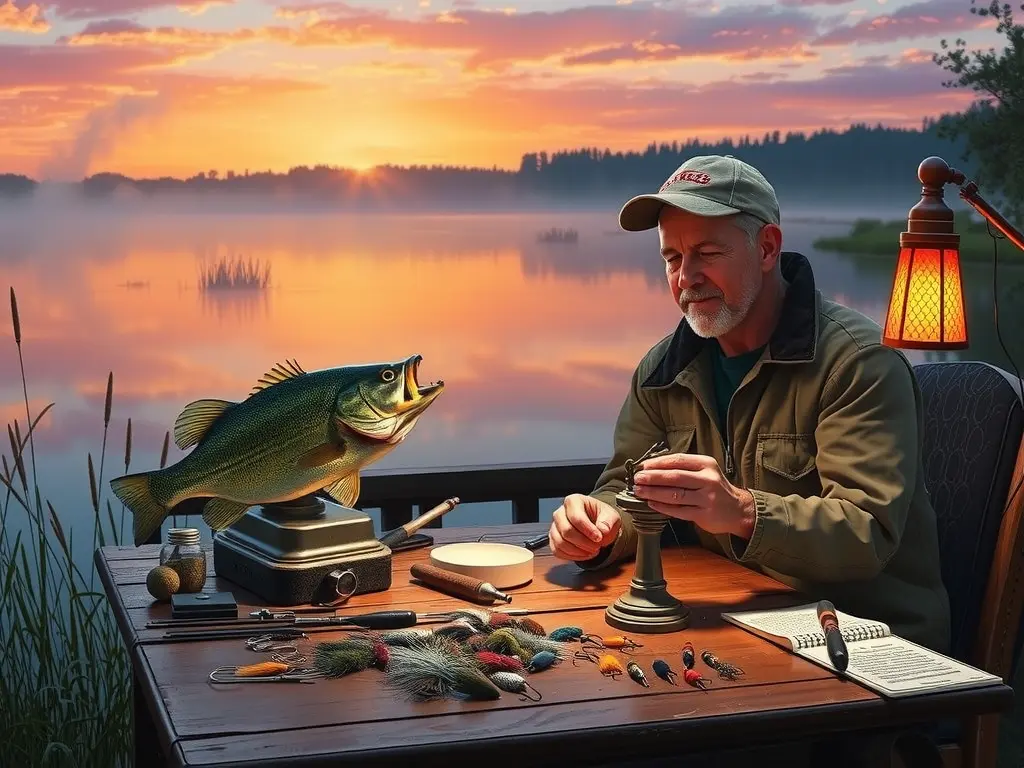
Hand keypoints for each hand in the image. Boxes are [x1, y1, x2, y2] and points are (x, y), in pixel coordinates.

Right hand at [549, 493, 620, 560]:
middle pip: (566, 531)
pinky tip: (583, 555)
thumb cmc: (601, 517)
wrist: (597, 524)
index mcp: (574, 501)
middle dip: (583, 542)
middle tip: (596, 546)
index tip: (599, 537)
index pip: (576, 517)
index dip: (588, 530)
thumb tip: (603, 530)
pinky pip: (557, 551)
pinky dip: (571, 556)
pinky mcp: (554, 539)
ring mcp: (555, 526)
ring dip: (577, 551)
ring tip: (591, 551)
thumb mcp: (611, 516)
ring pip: (560, 542)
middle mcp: (560, 512)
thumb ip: (608, 522)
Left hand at [632, 453, 755, 538]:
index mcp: (706, 464)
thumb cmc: (715, 488)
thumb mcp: (705, 471)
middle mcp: (708, 479)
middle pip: (675, 477)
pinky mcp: (704, 514)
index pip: (678, 460)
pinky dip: (663, 507)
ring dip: (654, 492)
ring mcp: (707, 498)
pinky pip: (678, 510)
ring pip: (675, 494)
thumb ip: (684, 468)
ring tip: (639, 491)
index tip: (642, 466)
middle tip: (637, 478)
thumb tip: (652, 468)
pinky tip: (651, 503)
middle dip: (652, 477)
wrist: (738, 509)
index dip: (658, 463)